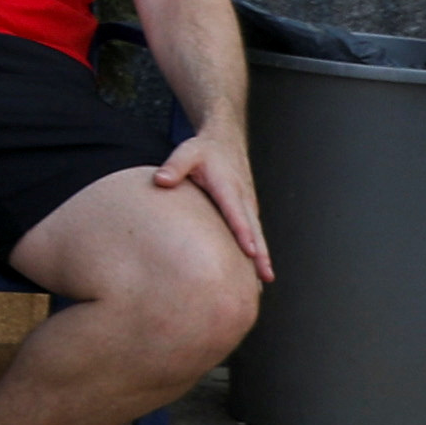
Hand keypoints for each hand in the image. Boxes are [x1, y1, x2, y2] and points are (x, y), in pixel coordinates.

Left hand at [154, 126, 273, 276]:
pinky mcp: (247, 210)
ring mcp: (248, 205)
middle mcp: (243, 199)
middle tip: (265, 277)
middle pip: (254, 230)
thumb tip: (161, 181)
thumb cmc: (203, 150)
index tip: (250, 252)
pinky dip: (257, 250)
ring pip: (257, 234)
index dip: (244, 233)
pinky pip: (253, 232)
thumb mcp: (186, 152)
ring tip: (263, 282)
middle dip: (261, 254)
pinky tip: (255, 270)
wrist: (225, 142)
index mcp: (228, 187)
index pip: (237, 214)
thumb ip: (174, 166)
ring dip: (262, 257)